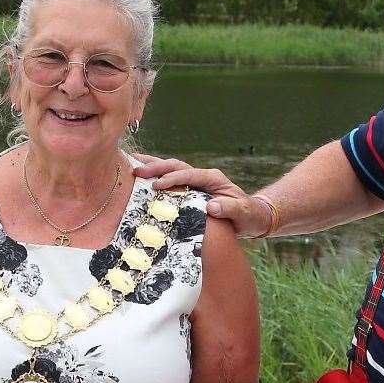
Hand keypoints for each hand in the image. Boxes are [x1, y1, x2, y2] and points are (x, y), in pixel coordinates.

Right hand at [131, 156, 266, 234]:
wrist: (252, 218)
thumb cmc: (248, 216)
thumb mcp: (243, 214)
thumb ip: (229, 209)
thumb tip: (211, 207)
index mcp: (213, 179)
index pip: (188, 174)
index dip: (172, 179)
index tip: (156, 186)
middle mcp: (202, 177)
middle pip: (176, 166)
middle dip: (156, 167)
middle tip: (136, 170)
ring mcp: (196, 182)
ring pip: (171, 169)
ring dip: (152, 166)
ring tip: (131, 163)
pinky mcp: (191, 190)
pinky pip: (171, 180)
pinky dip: (156, 176)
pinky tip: (141, 177)